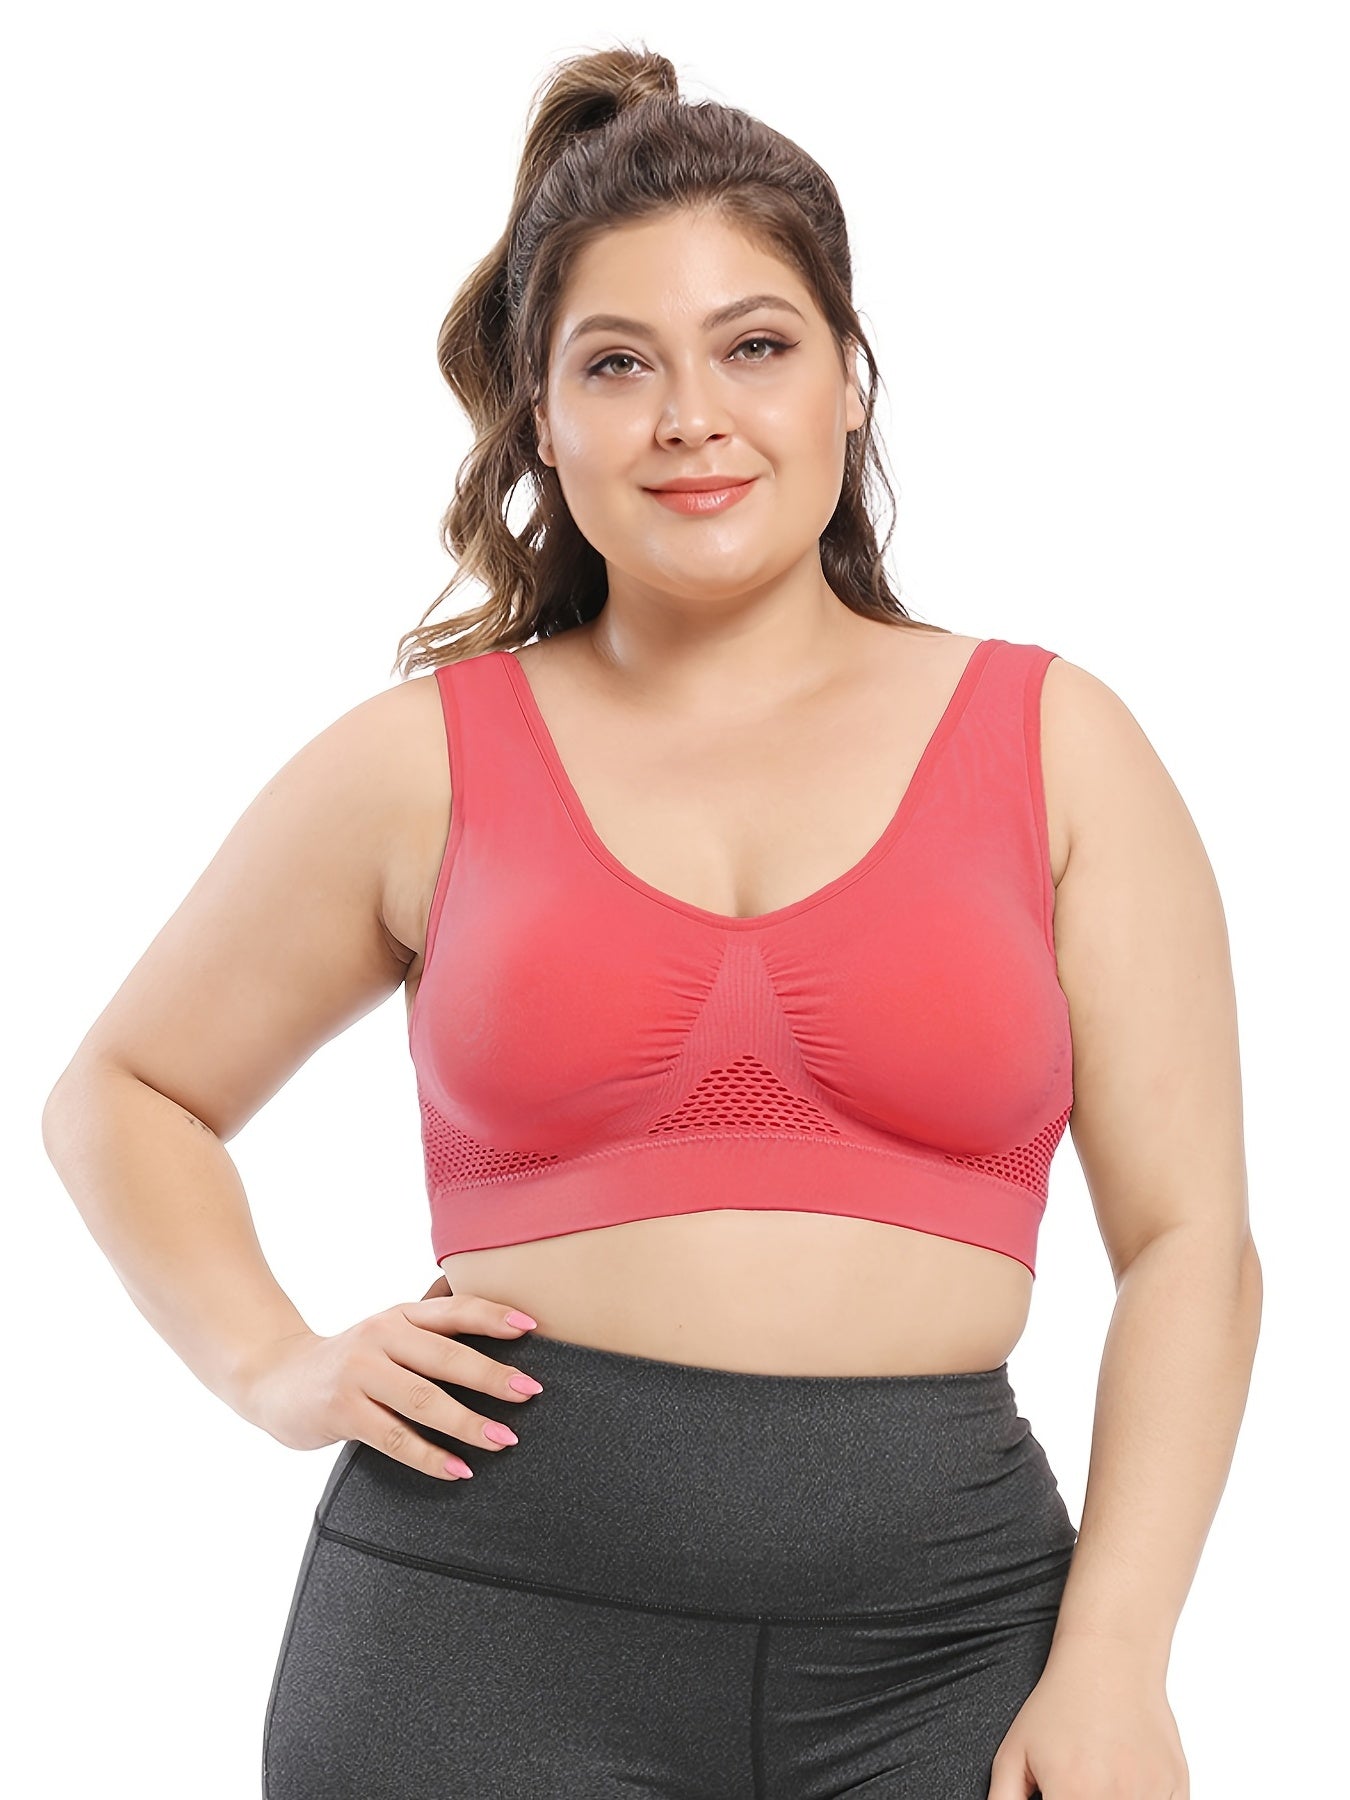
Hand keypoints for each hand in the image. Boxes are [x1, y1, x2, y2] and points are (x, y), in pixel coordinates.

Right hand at [235, 1271, 542, 1480]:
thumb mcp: (387, 1331)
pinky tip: (459, 1470)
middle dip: (493, 1375)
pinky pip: (396, 1438)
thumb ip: (432, 1326)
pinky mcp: (343, 1411)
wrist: (275, 1377)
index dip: (494, 1316)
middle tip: (532, 1392)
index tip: (533, 1329)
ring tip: (504, 1440)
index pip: (454, 1310)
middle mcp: (381, 1337)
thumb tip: (504, 1318)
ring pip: (423, 1400)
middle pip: (446, 1356)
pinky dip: (430, 1457)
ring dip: (468, 1422)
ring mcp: (360, 1373)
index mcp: (400, 1315)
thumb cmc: (351, 1358)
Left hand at [986, 1640, 1188, 1798]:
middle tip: (1081, 1788)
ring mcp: (1151, 1794)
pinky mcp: (1178, 1787)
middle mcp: (1115, 1798)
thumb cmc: (1061, 1704)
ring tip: (1101, 1782)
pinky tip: (1129, 1783)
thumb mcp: (1014, 1752)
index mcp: (1071, 1794)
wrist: (1109, 1662)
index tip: (1059, 1798)